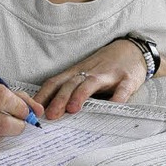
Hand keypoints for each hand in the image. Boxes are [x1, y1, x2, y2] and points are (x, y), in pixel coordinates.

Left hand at [34, 39, 148, 119]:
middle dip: (58, 99)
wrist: (133, 50)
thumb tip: (50, 112)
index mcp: (77, 73)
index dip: (42, 95)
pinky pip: (122, 89)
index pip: (55, 82)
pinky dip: (117, 99)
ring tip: (72, 109)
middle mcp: (90, 72)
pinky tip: (112, 108)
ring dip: (80, 95)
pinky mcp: (127, 79)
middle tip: (50, 116)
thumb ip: (70, 89)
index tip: (32, 110)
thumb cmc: (105, 67)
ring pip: (91, 83)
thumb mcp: (84, 74)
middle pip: (70, 84)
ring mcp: (109, 75)